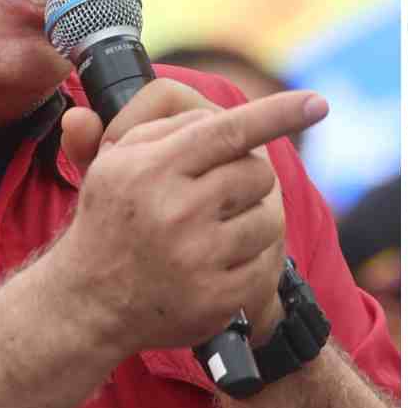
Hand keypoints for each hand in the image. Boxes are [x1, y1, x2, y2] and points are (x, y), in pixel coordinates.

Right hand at [50, 81, 325, 357]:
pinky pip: (267, 262)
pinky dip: (254, 259)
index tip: (317, 102)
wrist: (89, 304)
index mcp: (151, 169)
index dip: (277, 113)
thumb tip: (214, 114)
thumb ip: (157, 125)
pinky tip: (224, 264)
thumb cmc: (110, 221)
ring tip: (217, 232)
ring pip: (269, 218)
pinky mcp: (216, 297)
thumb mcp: (114, 164)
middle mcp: (175, 211)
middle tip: (216, 196)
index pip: (227, 131)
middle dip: (245, 179)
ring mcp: (198, 258)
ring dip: (253, 219)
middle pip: (256, 173)